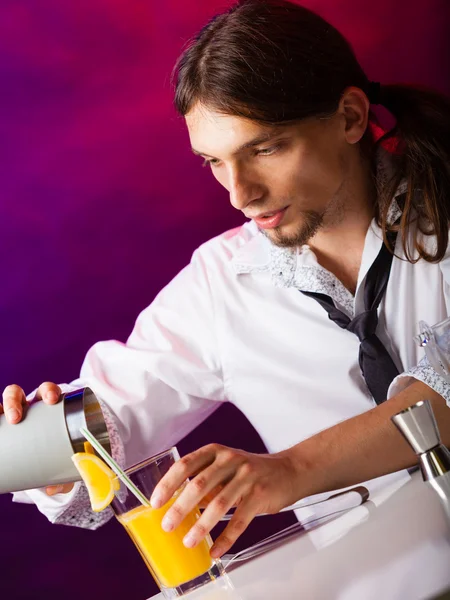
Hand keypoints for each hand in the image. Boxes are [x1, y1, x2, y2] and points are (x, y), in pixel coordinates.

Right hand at [1, 382, 73, 495]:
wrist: (39, 463)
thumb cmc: (53, 455)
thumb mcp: (59, 465)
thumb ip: (60, 478)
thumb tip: (52, 488)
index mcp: (46, 408)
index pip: (47, 391)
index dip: (48, 391)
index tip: (51, 400)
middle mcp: (25, 407)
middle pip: (18, 393)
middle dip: (15, 400)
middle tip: (16, 418)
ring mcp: (9, 415)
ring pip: (0, 402)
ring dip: (0, 406)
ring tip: (0, 419)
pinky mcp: (0, 426)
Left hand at [150, 444, 299, 557]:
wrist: (289, 470)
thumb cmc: (251, 471)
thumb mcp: (225, 467)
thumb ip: (204, 481)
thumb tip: (177, 506)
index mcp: (216, 452)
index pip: (186, 465)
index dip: (168, 483)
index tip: (156, 502)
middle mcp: (230, 460)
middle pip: (199, 485)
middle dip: (180, 507)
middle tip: (167, 525)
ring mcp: (247, 477)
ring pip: (219, 504)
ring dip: (201, 526)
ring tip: (188, 541)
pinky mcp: (260, 495)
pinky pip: (240, 521)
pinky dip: (226, 538)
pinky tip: (216, 550)